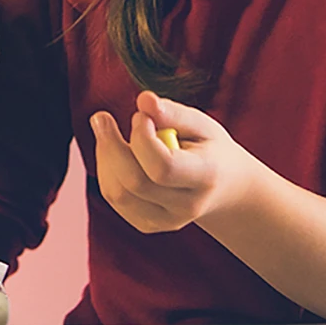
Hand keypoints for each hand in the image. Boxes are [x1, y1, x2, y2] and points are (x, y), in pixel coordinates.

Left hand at [90, 90, 256, 233]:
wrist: (225, 189)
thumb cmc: (210, 149)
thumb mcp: (202, 125)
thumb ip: (173, 113)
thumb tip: (144, 100)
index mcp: (205, 177)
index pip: (164, 167)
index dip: (142, 138)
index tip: (139, 115)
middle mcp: (187, 206)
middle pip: (135, 183)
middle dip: (110, 145)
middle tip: (101, 117)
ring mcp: (167, 221)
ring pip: (118, 193)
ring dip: (105, 158)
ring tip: (110, 133)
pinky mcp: (148, 224)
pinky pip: (114, 198)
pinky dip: (106, 172)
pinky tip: (115, 153)